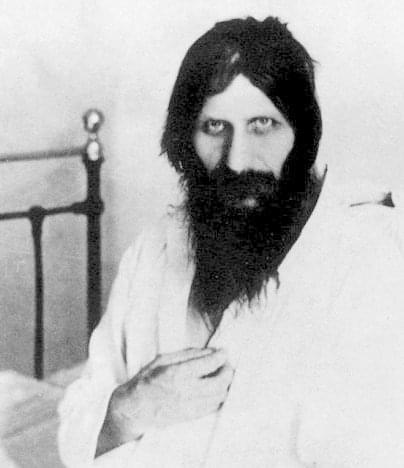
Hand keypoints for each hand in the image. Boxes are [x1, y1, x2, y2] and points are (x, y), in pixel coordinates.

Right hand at [109, 348, 233, 439]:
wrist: (135, 408)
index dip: (220, 356)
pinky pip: (212, 407)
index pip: (208, 364)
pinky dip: (218, 397)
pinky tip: (215, 389)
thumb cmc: (146, 381)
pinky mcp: (190, 417)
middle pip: (219, 382)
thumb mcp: (163, 359)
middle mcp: (184, 391)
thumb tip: (209, 351)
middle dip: (227, 371)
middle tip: (226, 364)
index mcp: (176, 374)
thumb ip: (187, 354)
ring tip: (222, 375)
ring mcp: (189, 406)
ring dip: (225, 385)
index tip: (223, 352)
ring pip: (219, 396)